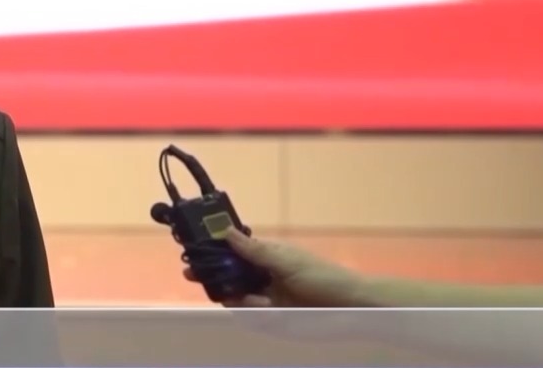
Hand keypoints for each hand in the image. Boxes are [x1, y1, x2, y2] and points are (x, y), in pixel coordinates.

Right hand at [184, 230, 366, 307]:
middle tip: (192, 274)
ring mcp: (268, 292)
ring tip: (231, 295)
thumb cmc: (320, 276)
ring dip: (232, 293)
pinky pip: (251, 308)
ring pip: (237, 291)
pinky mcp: (273, 312)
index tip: (194, 251)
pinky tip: (253, 305)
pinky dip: (248, 307)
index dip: (214, 249)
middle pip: (230, 271)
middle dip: (214, 273)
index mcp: (267, 253)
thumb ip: (253, 250)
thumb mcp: (285, 260)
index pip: (233, 248)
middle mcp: (264, 271)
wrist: (349, 306)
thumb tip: (224, 230)